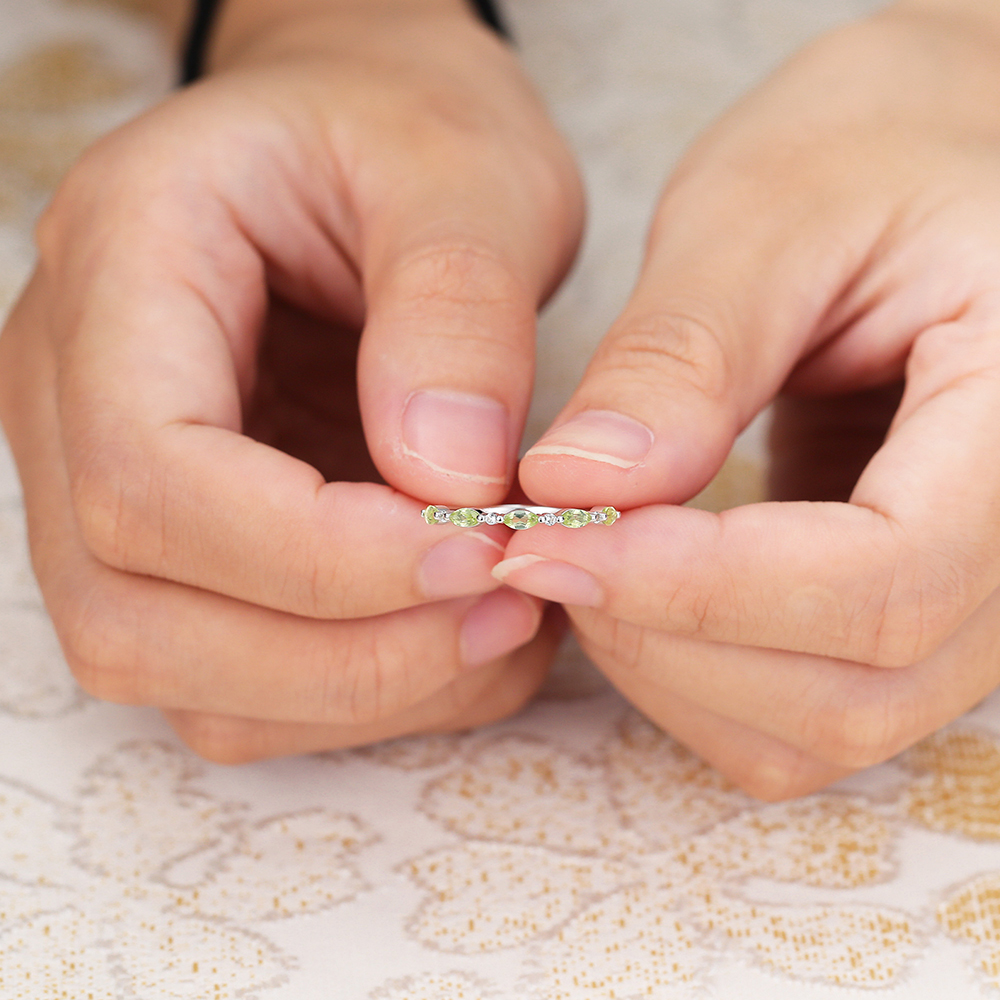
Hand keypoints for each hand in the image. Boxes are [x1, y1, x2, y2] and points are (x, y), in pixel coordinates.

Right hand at [0, 0, 582, 758]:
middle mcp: (76, 392)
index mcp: (122, 265)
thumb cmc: (406, 131)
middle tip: (509, 606)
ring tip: (505, 622)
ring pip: (173, 668)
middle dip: (341, 652)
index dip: (317, 553)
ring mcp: (114, 481)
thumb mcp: (465, 174)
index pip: (147, 470)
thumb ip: (455, 310)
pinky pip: (233, 679)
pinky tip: (462, 634)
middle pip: (134, 610)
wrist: (367, 135)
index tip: (481, 551)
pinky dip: (356, 691)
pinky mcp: (184, 542)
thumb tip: (450, 482)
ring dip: (353, 687)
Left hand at [495, 3, 999, 798]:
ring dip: (670, 667)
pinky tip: (635, 582)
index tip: (546, 541)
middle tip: (542, 542)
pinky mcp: (915, 612)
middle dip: (663, 635)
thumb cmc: (878, 154)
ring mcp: (982, 597)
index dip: (697, 587)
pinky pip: (806, 711)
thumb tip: (580, 488)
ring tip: (583, 555)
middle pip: (852, 685)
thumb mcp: (773, 212)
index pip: (887, 577)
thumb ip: (685, 354)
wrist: (937, 175)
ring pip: (823, 726)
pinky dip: (695, 673)